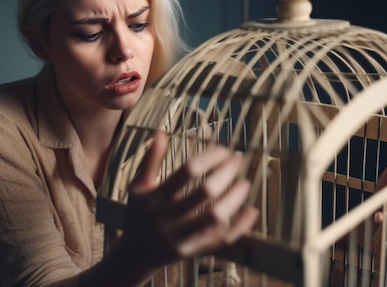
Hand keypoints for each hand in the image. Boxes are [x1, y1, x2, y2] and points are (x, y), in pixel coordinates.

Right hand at [120, 131, 258, 269]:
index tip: (223, 149)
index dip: (209, 157)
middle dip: (225, 173)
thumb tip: (161, 131)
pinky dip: (239, 226)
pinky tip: (252, 211)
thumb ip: (150, 159)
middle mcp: (167, 217)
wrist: (134, 255)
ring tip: (245, 182)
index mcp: (154, 198)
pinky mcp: (193, 251)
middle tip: (238, 159)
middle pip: (204, 192)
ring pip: (215, 216)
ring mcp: (181, 236)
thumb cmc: (139, 213)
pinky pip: (221, 240)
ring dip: (234, 197)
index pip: (187, 171)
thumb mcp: (138, 186)